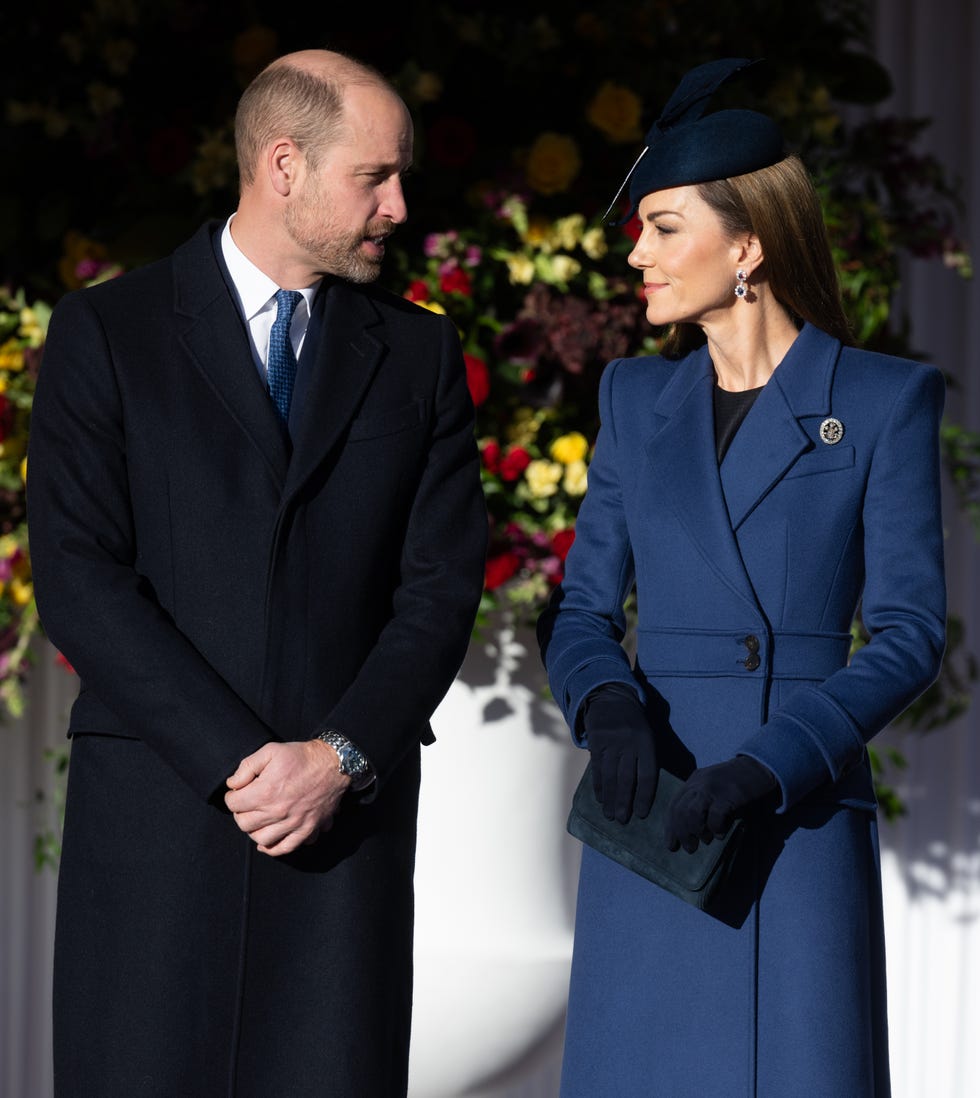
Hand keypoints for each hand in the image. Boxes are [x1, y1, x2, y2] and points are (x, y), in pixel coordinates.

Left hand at [224, 740, 348, 855]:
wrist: (333, 764)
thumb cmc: (301, 757)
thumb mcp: (270, 750)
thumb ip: (247, 767)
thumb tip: (232, 784)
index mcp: (265, 792)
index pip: (233, 804)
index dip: (231, 796)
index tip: (237, 792)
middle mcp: (277, 811)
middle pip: (244, 823)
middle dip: (240, 813)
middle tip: (246, 804)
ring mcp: (293, 823)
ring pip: (261, 839)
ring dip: (254, 830)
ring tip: (257, 819)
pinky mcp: (307, 829)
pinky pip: (285, 847)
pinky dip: (273, 849)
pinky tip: (266, 842)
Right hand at [582, 683, 658, 823]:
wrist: (611, 698)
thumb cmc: (633, 723)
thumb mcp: (647, 735)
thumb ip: (648, 758)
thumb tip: (649, 790)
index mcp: (646, 743)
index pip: (647, 775)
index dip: (644, 796)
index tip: (641, 814)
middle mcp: (629, 744)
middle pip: (627, 778)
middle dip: (624, 801)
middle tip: (621, 820)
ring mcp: (611, 743)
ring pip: (610, 775)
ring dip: (609, 797)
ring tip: (608, 815)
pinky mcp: (596, 742)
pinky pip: (597, 768)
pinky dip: (598, 784)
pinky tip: (599, 797)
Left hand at [665, 756, 777, 852]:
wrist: (758, 767)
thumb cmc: (736, 782)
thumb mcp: (712, 787)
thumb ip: (701, 802)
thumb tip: (691, 832)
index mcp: (693, 781)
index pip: (674, 805)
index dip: (670, 827)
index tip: (671, 845)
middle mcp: (698, 783)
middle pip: (680, 810)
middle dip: (681, 833)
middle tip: (689, 848)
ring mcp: (712, 788)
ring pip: (693, 813)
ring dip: (696, 831)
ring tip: (705, 841)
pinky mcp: (727, 794)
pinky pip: (715, 816)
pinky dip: (716, 828)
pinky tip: (721, 834)